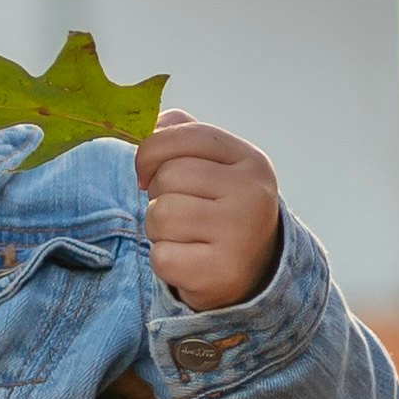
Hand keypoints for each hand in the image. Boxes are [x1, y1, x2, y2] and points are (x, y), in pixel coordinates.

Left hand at [137, 110, 281, 315]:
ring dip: (157, 230)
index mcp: (251, 161)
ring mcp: (240, 234)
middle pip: (168, 177)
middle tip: (178, 213)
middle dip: (157, 196)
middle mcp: (252, 195)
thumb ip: (186, 138)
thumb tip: (155, 124)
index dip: (152, 150)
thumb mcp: (217, 168)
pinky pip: (162, 256)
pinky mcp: (221, 272)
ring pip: (160, 215)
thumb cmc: (222, 212)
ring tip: (182, 236)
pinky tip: (187, 262)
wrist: (254, 273)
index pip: (188, 135)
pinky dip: (163, 261)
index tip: (144, 172)